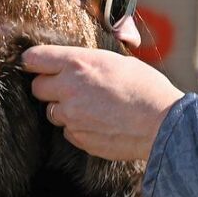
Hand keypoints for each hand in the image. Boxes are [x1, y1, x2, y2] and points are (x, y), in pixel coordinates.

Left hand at [22, 46, 183, 161]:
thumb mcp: (121, 62)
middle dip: (51, 87)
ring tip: (94, 108)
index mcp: (79, 63)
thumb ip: (92, 63)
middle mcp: (69, 88)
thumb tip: (80, 63)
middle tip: (73, 88)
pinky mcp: (78, 137)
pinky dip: (80, 128)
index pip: (34, 58)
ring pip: (53, 111)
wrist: (164, 123)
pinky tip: (102, 123)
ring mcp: (71, 116)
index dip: (34, 62)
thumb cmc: (148, 88)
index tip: (39, 65)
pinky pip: (68, 131)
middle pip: (38, 87)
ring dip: (66, 109)